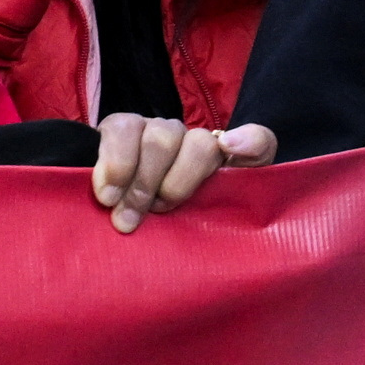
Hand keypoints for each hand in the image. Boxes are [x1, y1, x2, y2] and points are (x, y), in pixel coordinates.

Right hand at [88, 114, 275, 232]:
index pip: (258, 142)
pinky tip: (106, 192)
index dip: (250, 143)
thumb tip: (230, 143)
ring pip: (160, 136)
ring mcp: (157, 131)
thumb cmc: (170, 229)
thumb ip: (233, 193)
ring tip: (119, 209)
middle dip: (174, 184)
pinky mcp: (121, 129)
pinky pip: (120, 129)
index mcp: (226, 166)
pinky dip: (114, 163)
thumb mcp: (204, 224)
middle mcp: (194, 141)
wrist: (119, 236)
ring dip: (140, 179)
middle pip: (199, 144)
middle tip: (155, 213)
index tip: (228, 154)